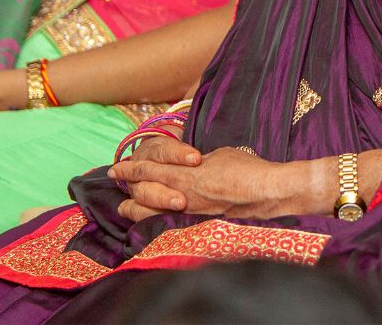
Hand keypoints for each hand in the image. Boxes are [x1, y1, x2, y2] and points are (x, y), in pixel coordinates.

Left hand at [111, 144, 313, 221]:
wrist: (266, 192)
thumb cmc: (248, 170)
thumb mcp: (220, 156)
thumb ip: (201, 164)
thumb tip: (194, 168)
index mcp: (187, 172)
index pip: (151, 169)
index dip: (132, 168)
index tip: (118, 167)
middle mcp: (183, 193)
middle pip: (146, 189)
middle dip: (128, 182)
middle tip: (115, 177)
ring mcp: (190, 211)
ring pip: (151, 209)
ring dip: (134, 206)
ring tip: (124, 204)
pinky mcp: (199, 223)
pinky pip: (167, 222)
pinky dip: (153, 220)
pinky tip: (148, 220)